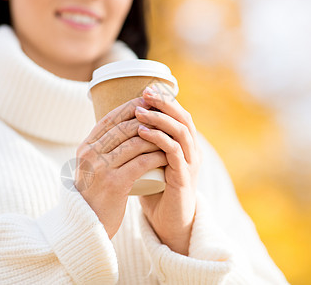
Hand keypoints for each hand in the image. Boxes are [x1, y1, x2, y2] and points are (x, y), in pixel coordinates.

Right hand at [75, 97, 167, 238]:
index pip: (109, 119)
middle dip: (148, 118)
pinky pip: (141, 162)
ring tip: (170, 135)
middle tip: (165, 116)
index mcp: (85, 147)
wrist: (86, 226)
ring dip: (156, 136)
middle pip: (124, 127)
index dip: (130, 107)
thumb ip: (101, 150)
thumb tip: (122, 128)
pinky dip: (157, 155)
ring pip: (135, 142)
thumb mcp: (91, 168)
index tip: (148, 102)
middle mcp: (90, 154)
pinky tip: (168, 154)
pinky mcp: (114, 184)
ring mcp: (101, 168)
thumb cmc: (94, 195)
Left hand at [135, 83, 202, 254]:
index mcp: (185, 146)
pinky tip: (142, 132)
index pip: (179, 115)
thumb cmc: (155, 190)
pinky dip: (159, 139)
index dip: (165, 101)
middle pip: (184, 118)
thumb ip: (142, 144)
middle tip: (145, 93)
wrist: (167, 221)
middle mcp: (192, 151)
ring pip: (181, 132)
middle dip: (164, 103)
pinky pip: (173, 152)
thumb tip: (119, 125)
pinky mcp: (183, 177)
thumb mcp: (149, 161)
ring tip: (140, 111)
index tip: (146, 89)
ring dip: (160, 118)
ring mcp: (190, 163)